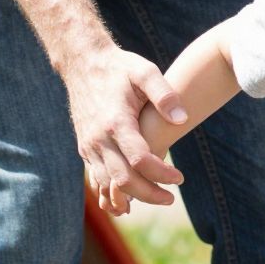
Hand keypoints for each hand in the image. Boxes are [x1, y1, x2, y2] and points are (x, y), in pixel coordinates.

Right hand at [65, 45, 186, 218]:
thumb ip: (165, 95)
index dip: (162, 174)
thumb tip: (182, 119)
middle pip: (123, 180)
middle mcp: (98, 138)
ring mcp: (88, 145)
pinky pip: (97, 178)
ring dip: (132, 197)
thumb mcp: (145, 71)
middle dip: (149, 194)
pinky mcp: (85, 148)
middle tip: (170, 199)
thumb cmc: (119, 67)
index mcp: (116, 121)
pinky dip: (113, 192)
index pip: (140, 160)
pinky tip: (130, 200)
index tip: (180, 178)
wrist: (82, 63)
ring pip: (108, 183)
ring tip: (156, 198)